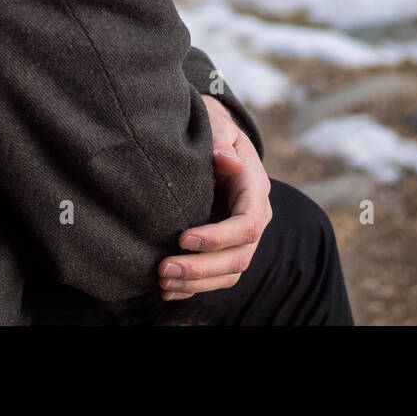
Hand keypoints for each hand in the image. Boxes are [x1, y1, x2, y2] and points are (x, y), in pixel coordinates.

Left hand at [157, 95, 272, 299]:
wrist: (214, 141)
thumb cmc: (214, 132)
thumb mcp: (218, 126)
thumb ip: (220, 140)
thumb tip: (228, 160)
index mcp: (255, 188)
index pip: (247, 224)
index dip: (218, 237)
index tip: (182, 238)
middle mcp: (255, 217)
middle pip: (239, 257)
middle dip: (202, 268)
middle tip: (164, 269)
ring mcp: (242, 236)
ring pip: (230, 272)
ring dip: (196, 283)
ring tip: (162, 282)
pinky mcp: (227, 247)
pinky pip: (218, 276)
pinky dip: (194, 287)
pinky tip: (167, 290)